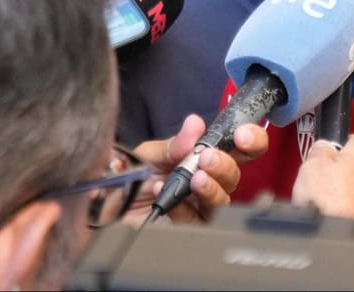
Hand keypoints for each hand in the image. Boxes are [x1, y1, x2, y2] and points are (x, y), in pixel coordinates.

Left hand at [129, 115, 268, 223]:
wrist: (103, 208)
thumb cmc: (129, 178)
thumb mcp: (149, 154)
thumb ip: (175, 143)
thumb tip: (196, 124)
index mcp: (203, 157)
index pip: (239, 148)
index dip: (250, 140)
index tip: (242, 136)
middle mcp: (206, 181)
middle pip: (235, 176)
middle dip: (226, 165)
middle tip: (209, 159)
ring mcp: (198, 206)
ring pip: (223, 200)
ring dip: (212, 188)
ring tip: (195, 179)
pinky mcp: (187, 229)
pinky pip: (198, 221)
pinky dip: (184, 207)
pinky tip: (168, 196)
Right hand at [292, 135, 353, 238]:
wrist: (339, 238)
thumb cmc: (329, 201)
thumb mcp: (312, 163)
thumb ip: (319, 150)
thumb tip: (323, 146)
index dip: (338, 143)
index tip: (327, 149)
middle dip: (338, 172)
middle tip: (318, 177)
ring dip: (341, 195)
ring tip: (320, 202)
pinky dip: (344, 213)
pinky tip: (329, 217)